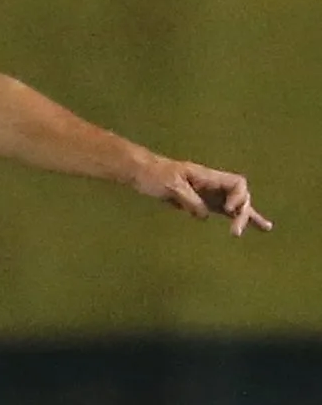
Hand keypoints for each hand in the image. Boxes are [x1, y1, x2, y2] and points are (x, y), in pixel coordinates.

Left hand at [133, 157, 269, 236]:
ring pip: (235, 205)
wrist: (139, 172)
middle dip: (243, 213)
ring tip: (266, 228)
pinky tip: (244, 229)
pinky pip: (221, 211)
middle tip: (235, 232)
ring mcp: (208, 194)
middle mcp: (212, 185)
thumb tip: (204, 216)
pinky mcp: (201, 203)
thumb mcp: (171, 186)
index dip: (238, 197)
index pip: (237, 183)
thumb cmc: (153, 174)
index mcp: (207, 176)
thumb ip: (189, 200)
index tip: (228, 210)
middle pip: (240, 196)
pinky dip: (233, 219)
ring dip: (248, 216)